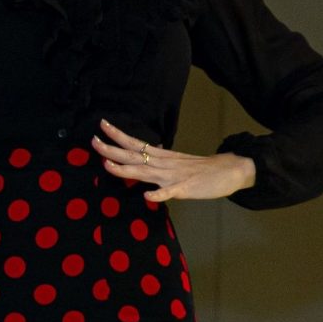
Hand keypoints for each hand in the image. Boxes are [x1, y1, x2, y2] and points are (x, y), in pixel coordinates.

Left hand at [93, 119, 254, 203]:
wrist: (230, 170)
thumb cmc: (200, 168)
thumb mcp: (175, 160)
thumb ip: (157, 159)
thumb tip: (142, 153)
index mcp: (161, 156)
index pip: (135, 144)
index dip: (118, 136)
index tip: (101, 125)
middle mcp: (163, 163)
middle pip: (134, 155)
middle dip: (112, 150)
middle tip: (93, 141)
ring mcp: (173, 176)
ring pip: (146, 172)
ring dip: (126, 169)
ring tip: (107, 165)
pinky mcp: (185, 189)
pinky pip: (171, 192)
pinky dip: (159, 194)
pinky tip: (148, 196)